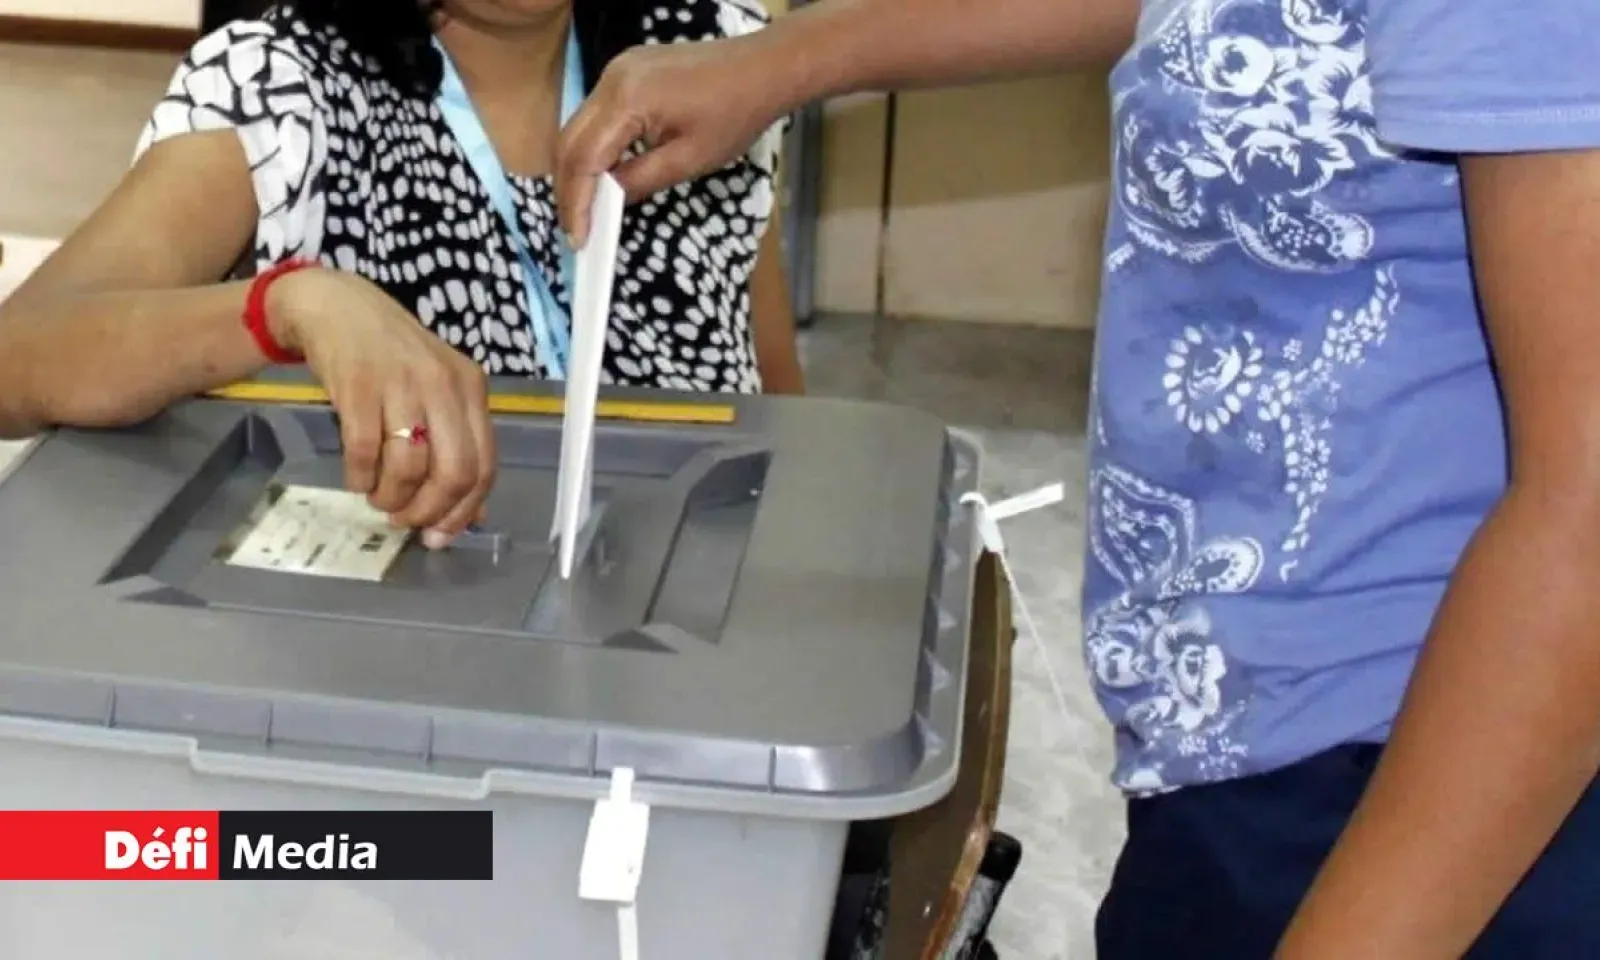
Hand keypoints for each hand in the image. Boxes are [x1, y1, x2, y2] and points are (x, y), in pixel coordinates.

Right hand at [268, 268, 496, 547]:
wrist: (337, 308)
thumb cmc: (392, 358)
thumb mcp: (437, 393)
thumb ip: (457, 446)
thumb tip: (472, 515)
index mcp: (471, 389)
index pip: (484, 466)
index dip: (463, 511)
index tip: (439, 535)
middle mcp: (444, 386)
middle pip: (454, 472)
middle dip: (428, 511)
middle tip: (405, 520)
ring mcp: (401, 384)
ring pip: (409, 467)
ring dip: (390, 498)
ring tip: (379, 498)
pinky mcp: (358, 387)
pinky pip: (364, 452)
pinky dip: (360, 478)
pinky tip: (357, 479)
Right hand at [556, 33, 788, 244]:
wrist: (760, 69)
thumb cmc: (734, 115)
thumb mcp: (688, 160)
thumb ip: (639, 180)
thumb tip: (606, 202)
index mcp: (626, 100)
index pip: (582, 157)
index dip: (575, 202)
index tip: (578, 239)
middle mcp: (611, 79)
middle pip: (569, 141)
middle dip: (567, 189)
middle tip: (576, 230)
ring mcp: (615, 71)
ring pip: (577, 127)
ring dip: (577, 169)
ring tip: (586, 208)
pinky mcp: (625, 72)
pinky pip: (596, 114)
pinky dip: (593, 146)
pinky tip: (603, 174)